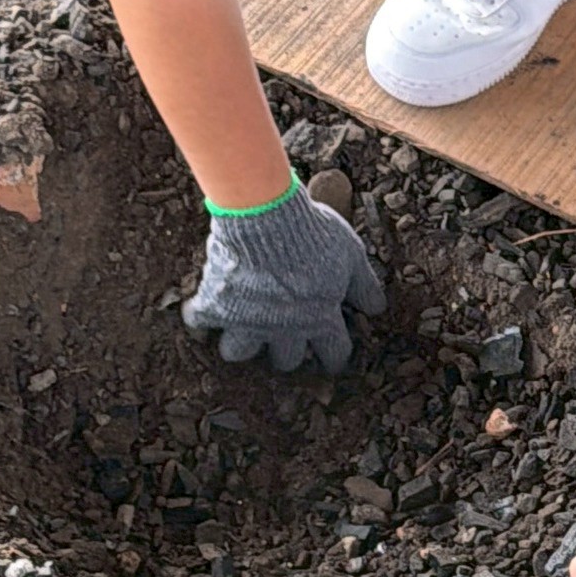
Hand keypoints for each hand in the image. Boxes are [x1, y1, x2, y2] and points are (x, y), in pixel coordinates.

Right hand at [183, 183, 385, 374]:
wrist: (265, 215)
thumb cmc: (312, 232)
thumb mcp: (351, 255)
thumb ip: (365, 285)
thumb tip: (377, 309)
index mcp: (320, 320)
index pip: (334, 354)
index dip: (334, 355)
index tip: (330, 354)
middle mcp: (284, 330)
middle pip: (286, 361)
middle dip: (286, 352)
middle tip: (282, 333)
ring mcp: (246, 322)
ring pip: (239, 353)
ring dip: (241, 343)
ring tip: (241, 326)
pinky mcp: (215, 307)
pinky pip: (200, 322)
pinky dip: (199, 316)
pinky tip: (203, 306)